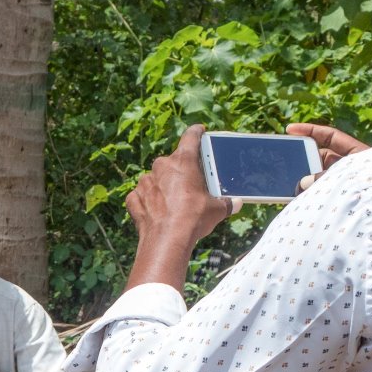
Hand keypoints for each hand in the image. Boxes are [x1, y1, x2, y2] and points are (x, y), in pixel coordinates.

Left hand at [126, 125, 235, 247]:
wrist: (167, 240)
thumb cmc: (193, 219)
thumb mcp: (216, 210)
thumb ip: (226, 203)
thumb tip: (237, 203)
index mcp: (183, 162)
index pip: (190, 137)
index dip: (196, 133)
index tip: (199, 131)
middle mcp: (161, 166)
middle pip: (173, 162)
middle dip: (181, 171)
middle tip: (190, 184)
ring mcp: (145, 182)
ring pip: (156, 179)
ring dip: (164, 186)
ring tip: (174, 203)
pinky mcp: (134, 198)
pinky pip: (143, 195)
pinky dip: (149, 201)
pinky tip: (158, 211)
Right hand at [288, 123, 370, 192]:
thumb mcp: (349, 177)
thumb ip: (323, 178)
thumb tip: (300, 184)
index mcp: (357, 154)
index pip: (330, 137)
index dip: (310, 131)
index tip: (290, 129)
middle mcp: (351, 168)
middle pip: (321, 158)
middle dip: (303, 159)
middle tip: (285, 161)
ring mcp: (347, 185)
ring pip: (320, 178)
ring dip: (305, 180)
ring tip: (286, 182)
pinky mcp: (342, 201)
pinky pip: (322, 195)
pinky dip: (310, 196)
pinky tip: (296, 198)